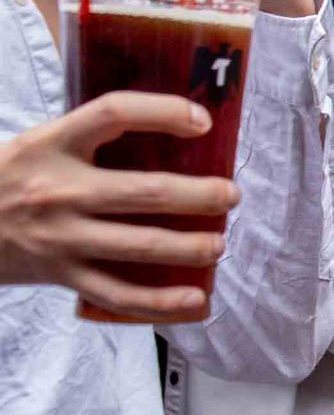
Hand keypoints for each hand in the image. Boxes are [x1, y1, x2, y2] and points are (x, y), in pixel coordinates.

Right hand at [0, 93, 238, 321]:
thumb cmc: (12, 177)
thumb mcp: (41, 141)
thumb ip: (93, 134)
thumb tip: (175, 123)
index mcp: (53, 143)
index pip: (113, 113)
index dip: (162, 112)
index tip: (203, 121)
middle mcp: (58, 191)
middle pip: (144, 192)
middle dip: (199, 196)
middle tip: (230, 196)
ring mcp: (60, 238)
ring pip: (138, 247)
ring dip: (189, 248)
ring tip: (218, 245)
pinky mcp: (61, 275)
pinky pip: (117, 294)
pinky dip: (160, 302)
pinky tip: (196, 301)